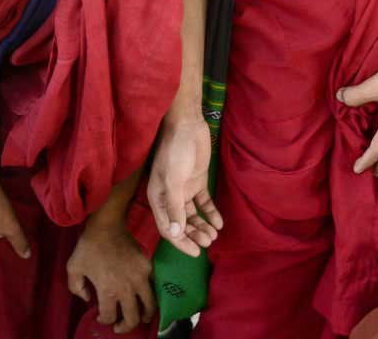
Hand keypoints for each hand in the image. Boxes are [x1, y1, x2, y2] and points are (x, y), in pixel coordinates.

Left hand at [67, 217, 154, 332]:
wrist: (107, 226)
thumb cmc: (88, 247)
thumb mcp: (73, 268)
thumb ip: (76, 288)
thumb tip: (88, 299)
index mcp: (107, 291)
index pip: (109, 317)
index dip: (104, 321)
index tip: (101, 317)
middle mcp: (126, 289)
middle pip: (131, 318)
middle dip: (125, 327)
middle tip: (120, 326)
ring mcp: (140, 279)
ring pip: (148, 307)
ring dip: (144, 316)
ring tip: (142, 318)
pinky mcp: (148, 268)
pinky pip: (152, 287)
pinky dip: (149, 296)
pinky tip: (143, 296)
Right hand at [148, 112, 221, 254]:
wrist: (187, 125)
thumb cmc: (175, 151)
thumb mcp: (173, 180)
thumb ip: (174, 207)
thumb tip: (175, 233)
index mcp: (158, 197)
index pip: (167, 227)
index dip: (180, 241)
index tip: (194, 252)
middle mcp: (170, 197)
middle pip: (181, 224)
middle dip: (194, 235)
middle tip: (208, 244)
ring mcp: (184, 189)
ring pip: (193, 215)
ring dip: (202, 226)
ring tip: (214, 236)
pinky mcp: (197, 182)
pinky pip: (204, 202)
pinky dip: (211, 213)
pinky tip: (219, 222)